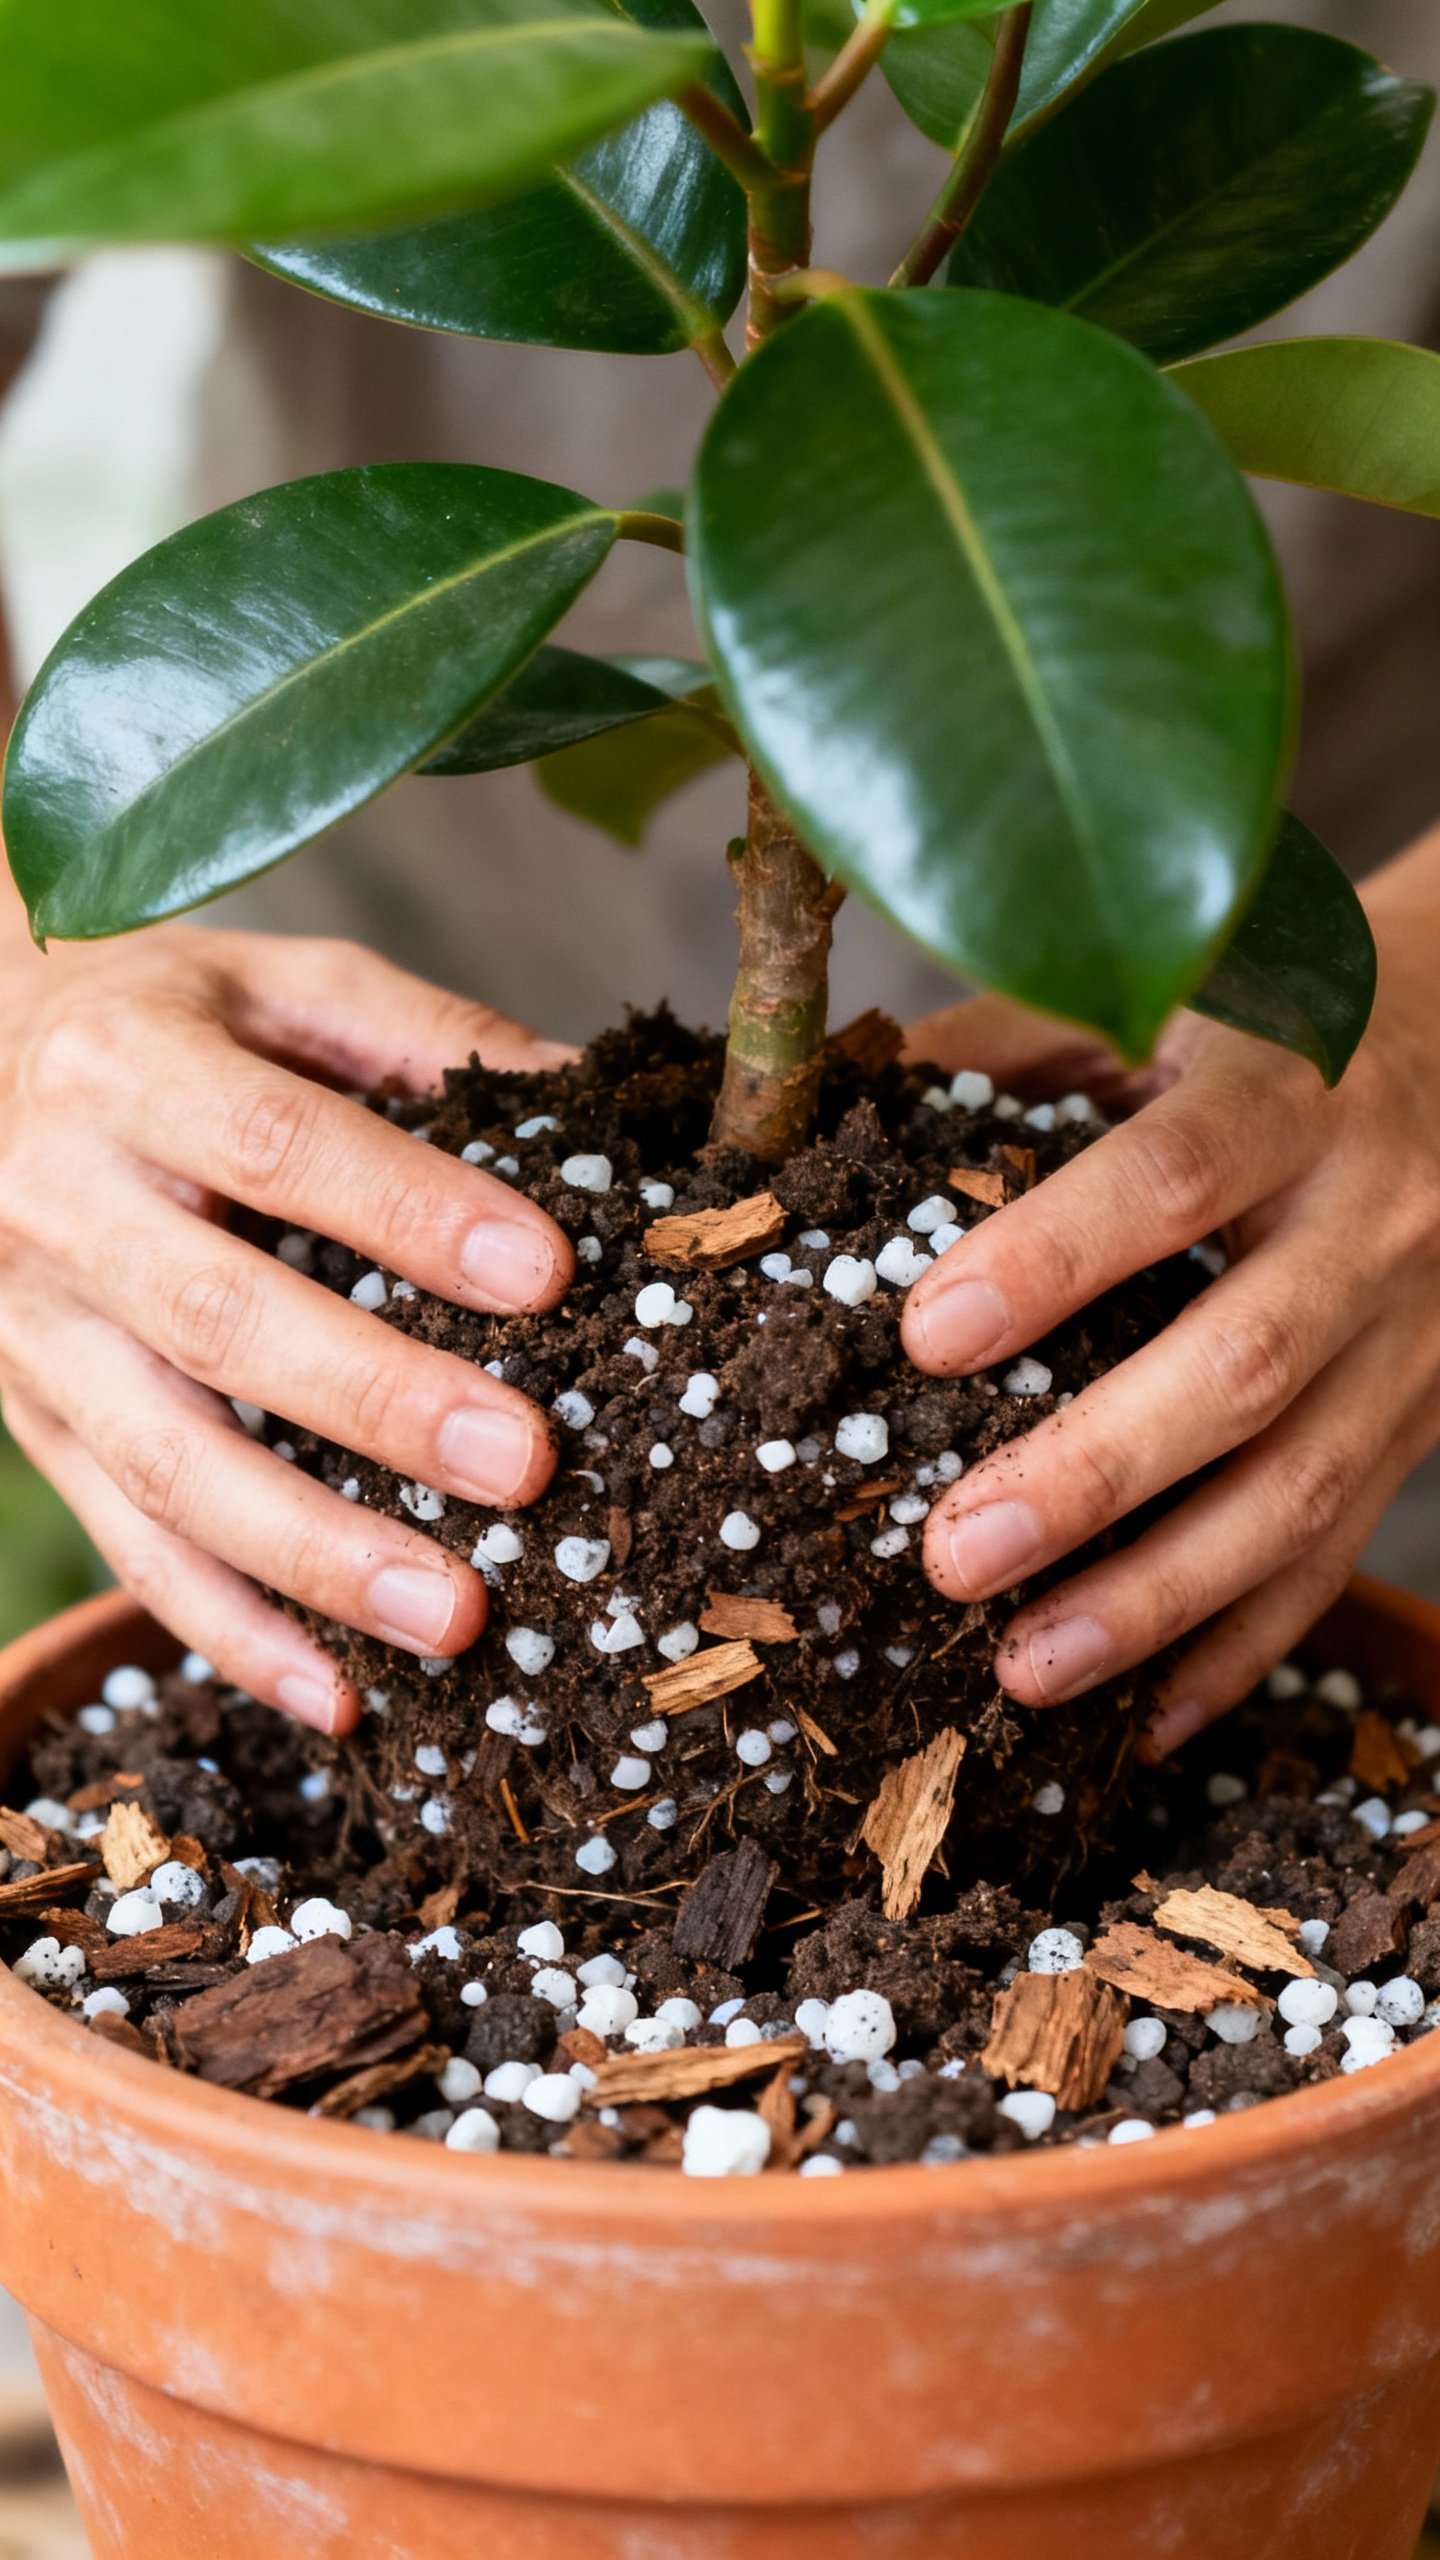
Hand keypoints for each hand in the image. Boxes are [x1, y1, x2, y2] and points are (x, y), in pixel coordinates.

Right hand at [0, 923, 573, 1733]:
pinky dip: (231, 1634)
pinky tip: (340, 1698)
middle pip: (221, 1321)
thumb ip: (420, 1037)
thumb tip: (594, 1098)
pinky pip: (129, 1546)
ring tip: (458, 1618)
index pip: (279, 1146)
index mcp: (132, 1070)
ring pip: (170, 1464)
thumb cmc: (170, 1024)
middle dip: (379, 1403)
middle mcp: (62, 1204)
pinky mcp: (37, 1426)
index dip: (409, 1211)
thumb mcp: (280, 984)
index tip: (547, 1271)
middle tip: (525, 1463)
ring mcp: (36, 1333)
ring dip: (315, 1554)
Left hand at [902, 827, 1439, 1757]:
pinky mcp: (1420, 1423)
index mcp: (1291, 1092)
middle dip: (1097, 1471)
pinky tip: (1141, 1722)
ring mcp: (1412, 1339)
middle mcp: (1370, 1221)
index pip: (1176, 1175)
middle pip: (1246, 1362)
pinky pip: (1338, 1555)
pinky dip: (1241, 1649)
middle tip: (954, 1553)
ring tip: (1026, 1670)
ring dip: (1160, 1598)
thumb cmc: (1268, 1027)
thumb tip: (822, 1114)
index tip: (926, 1334)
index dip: (1054, 1255)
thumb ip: (1008, 1045)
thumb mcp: (1163, 999)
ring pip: (1301, 1490)